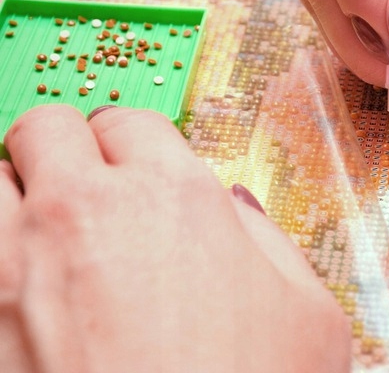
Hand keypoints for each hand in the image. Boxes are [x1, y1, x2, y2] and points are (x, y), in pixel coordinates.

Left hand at [0, 105, 349, 372]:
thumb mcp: (310, 316)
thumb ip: (271, 241)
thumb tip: (237, 205)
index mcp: (177, 201)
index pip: (131, 121)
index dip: (135, 144)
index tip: (137, 169)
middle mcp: (88, 214)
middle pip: (46, 126)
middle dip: (64, 148)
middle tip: (82, 188)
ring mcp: (18, 264)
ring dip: (9, 191)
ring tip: (37, 230)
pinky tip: (16, 281)